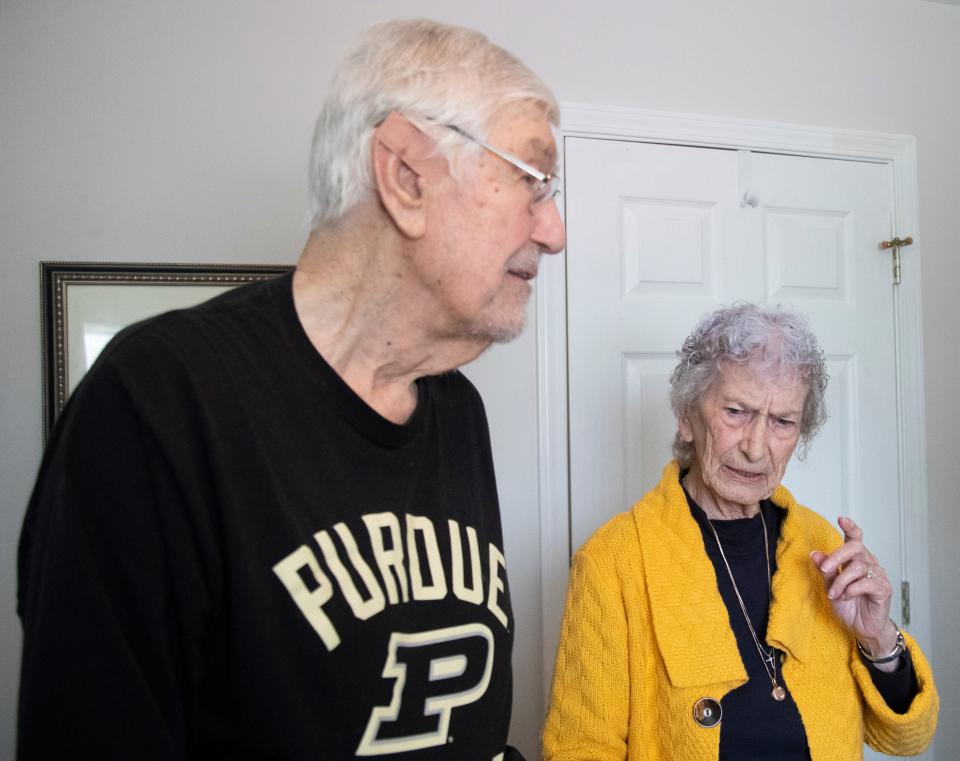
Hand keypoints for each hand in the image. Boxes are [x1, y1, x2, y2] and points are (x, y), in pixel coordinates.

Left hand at [810, 516, 897, 664]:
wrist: (861, 628)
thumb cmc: (848, 605)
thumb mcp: (831, 586)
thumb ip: (825, 569)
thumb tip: (814, 553)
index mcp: (855, 560)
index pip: (855, 539)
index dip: (850, 528)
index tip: (841, 519)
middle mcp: (869, 564)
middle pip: (855, 548)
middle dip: (837, 556)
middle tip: (824, 568)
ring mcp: (878, 575)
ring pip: (858, 567)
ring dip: (841, 580)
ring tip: (833, 594)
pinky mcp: (884, 589)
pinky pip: (866, 583)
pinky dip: (851, 589)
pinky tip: (846, 596)